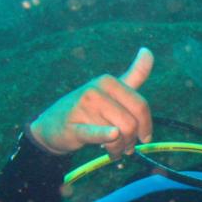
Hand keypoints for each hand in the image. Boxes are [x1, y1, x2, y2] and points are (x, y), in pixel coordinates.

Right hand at [29, 47, 153, 158]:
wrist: (52, 126)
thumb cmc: (89, 109)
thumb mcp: (112, 90)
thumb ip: (134, 75)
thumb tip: (149, 50)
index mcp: (109, 82)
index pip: (140, 105)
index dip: (146, 125)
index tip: (145, 137)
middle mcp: (96, 90)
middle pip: (131, 122)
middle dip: (132, 140)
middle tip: (126, 147)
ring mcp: (84, 107)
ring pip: (118, 134)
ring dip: (118, 148)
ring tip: (113, 150)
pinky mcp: (74, 126)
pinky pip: (95, 132)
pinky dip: (105, 135)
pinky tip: (112, 135)